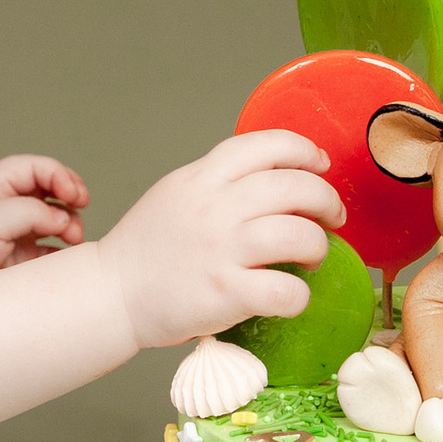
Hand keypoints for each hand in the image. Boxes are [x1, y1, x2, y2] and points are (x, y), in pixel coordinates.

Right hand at [0, 125, 337, 441]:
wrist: (111, 295)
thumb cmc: (144, 251)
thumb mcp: (174, 194)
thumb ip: (216, 181)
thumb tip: (269, 176)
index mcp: (200, 178)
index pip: (264, 145)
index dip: (302, 151)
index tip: (319, 165)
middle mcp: (212, 207)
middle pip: (294, 187)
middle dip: (326, 200)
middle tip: (332, 217)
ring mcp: (220, 249)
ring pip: (299, 234)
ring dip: (318, 244)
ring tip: (312, 255)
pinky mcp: (225, 293)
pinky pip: (287, 290)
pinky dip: (300, 295)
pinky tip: (291, 296)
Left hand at [0, 154, 89, 280]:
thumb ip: (28, 212)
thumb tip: (62, 217)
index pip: (33, 168)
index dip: (58, 174)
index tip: (74, 193)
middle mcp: (7, 206)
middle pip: (49, 188)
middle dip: (70, 194)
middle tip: (83, 204)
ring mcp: (16, 232)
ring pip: (56, 217)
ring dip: (71, 222)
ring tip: (73, 238)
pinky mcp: (23, 258)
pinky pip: (54, 248)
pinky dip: (66, 250)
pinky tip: (69, 256)